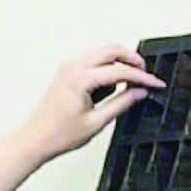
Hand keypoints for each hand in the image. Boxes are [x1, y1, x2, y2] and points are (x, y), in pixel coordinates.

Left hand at [16, 45, 165, 163]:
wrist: (34, 140)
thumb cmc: (57, 135)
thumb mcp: (97, 122)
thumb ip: (122, 104)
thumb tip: (140, 92)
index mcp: (80, 79)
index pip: (121, 71)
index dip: (143, 77)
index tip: (156, 83)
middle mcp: (73, 68)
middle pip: (112, 49)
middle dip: (133, 60)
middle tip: (145, 76)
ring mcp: (68, 68)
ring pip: (103, 52)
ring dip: (120, 63)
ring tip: (129, 85)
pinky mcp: (66, 73)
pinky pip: (92, 61)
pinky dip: (106, 68)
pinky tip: (111, 87)